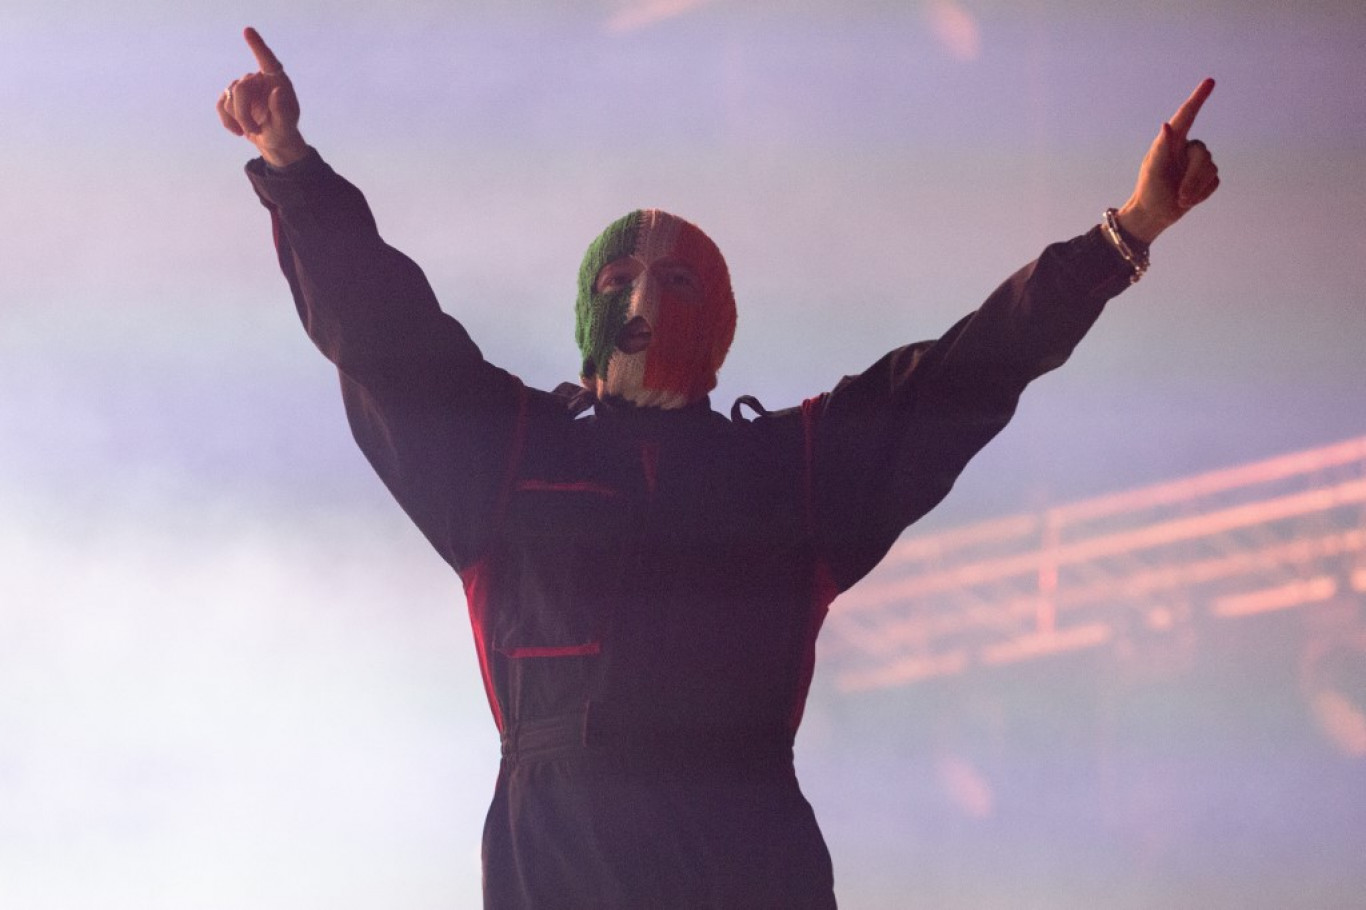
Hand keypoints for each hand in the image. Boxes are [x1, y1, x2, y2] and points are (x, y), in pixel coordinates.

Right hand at [216, 27, 308, 167]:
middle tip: (253, 131)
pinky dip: (227, 121)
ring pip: (229, 99)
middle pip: (240, 88)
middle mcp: (259, 79)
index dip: (257, 46)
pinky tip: (238, 131)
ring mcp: (243, 86)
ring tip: (252, 132)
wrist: (275, 141)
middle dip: (243, 114)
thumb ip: (283, 110)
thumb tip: (277, 91)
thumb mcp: (287, 126)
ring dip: (238, 120)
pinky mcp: (231, 97)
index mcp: (277, 80)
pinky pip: (221, 105)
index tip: (247, 31)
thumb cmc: (284, 131)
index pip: (267, 60)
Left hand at [1116, 78, 1220, 243]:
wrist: (1153, 215)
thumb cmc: (1149, 190)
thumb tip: (1166, 125)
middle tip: (1179, 195)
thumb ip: (1161, 147)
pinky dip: (1202, 194)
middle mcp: (1187, 149)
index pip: (1187, 116)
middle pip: (1203, 155)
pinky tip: (1188, 200)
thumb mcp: (1152, 170)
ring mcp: (1197, 164)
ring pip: (1211, 169)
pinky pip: (1214, 182)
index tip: (1209, 82)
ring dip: (1195, 188)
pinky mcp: (1206, 179)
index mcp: (1172, 142)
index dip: (1199, 98)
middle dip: (1193, 178)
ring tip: (1180, 199)